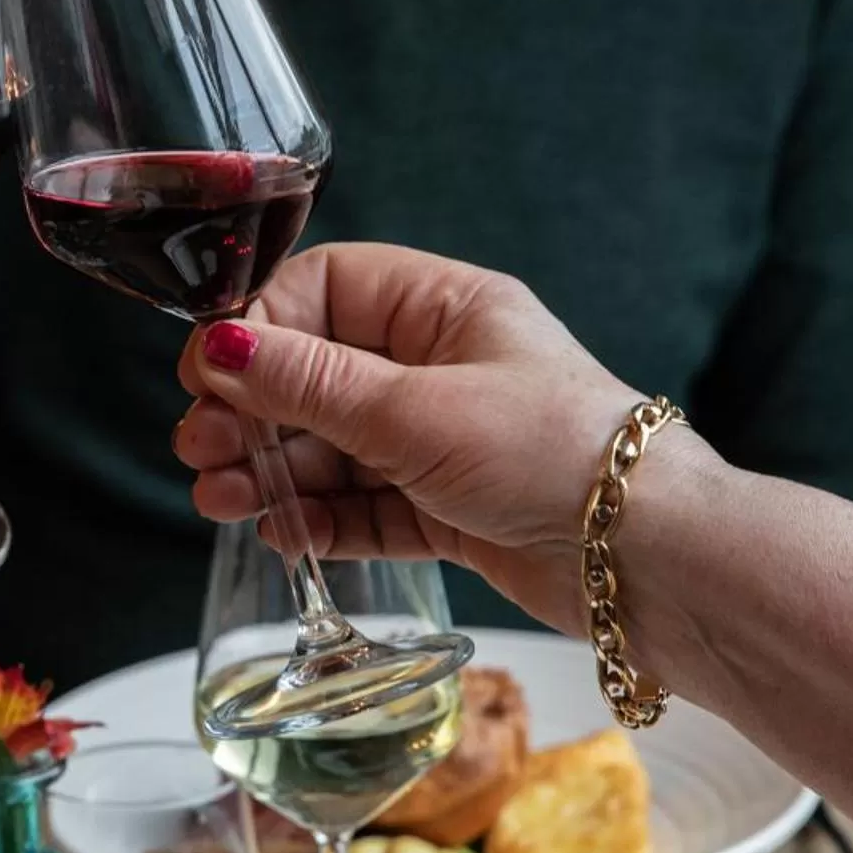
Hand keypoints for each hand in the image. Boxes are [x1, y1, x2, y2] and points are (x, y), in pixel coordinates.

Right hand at [171, 243, 706, 632]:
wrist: (649, 559)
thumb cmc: (553, 455)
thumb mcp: (415, 412)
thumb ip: (311, 383)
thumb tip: (224, 345)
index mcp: (445, 309)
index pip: (325, 292)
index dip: (259, 328)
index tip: (209, 374)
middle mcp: (443, 367)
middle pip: (317, 373)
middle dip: (253, 412)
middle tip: (202, 447)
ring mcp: (446, 439)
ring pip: (334, 446)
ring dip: (274, 472)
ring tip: (222, 499)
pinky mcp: (451, 507)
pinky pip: (366, 504)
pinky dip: (321, 519)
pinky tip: (282, 533)